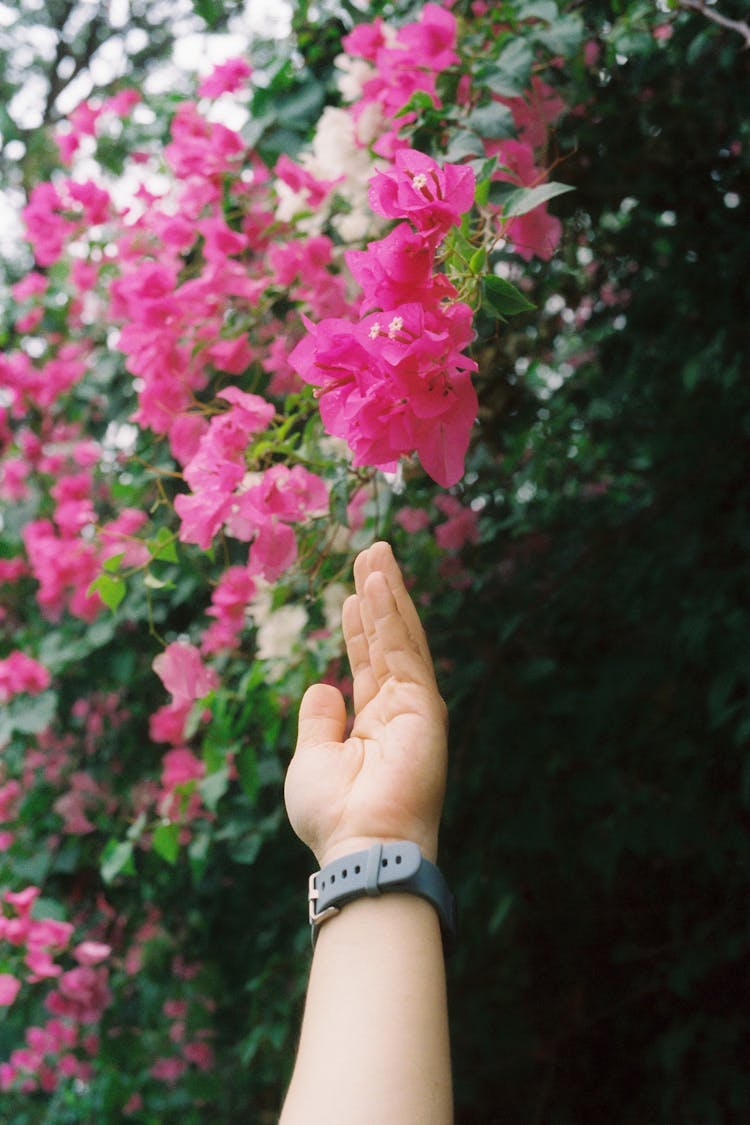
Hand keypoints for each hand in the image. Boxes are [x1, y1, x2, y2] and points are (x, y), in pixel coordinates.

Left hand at [284, 541, 447, 868]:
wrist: (360, 846)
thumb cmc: (334, 814)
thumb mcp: (313, 758)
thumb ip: (320, 719)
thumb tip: (324, 685)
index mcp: (373, 722)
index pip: (367, 661)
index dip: (359, 624)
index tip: (353, 591)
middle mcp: (397, 708)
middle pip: (387, 640)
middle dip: (379, 595)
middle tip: (371, 550)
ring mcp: (413, 705)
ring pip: (399, 636)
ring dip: (387, 592)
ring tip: (375, 551)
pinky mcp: (423, 704)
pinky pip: (402, 648)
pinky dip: (390, 613)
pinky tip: (378, 581)